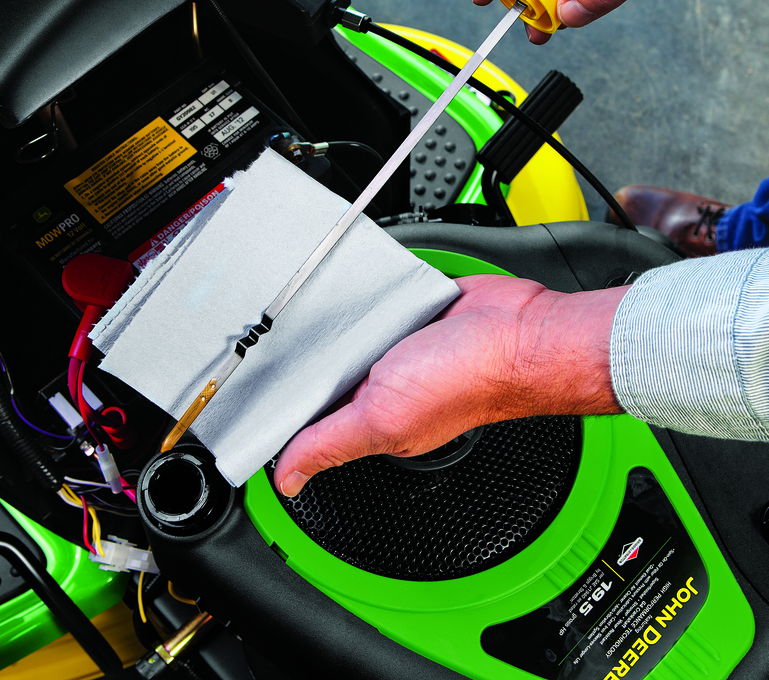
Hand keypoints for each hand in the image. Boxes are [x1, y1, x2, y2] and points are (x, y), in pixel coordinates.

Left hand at [273, 274, 628, 496]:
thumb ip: (330, 445)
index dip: (281, 409)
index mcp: (371, 420)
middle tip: (267, 336)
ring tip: (301, 307)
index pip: (311, 421)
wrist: (522, 331)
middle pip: (322, 372)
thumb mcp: (383, 419)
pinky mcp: (411, 310)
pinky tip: (347, 288)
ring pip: (344, 331)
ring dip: (329, 318)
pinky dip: (361, 292)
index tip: (246, 393)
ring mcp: (396, 347)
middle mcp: (382, 387)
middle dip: (299, 355)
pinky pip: (373, 299)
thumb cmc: (467, 382)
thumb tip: (286, 480)